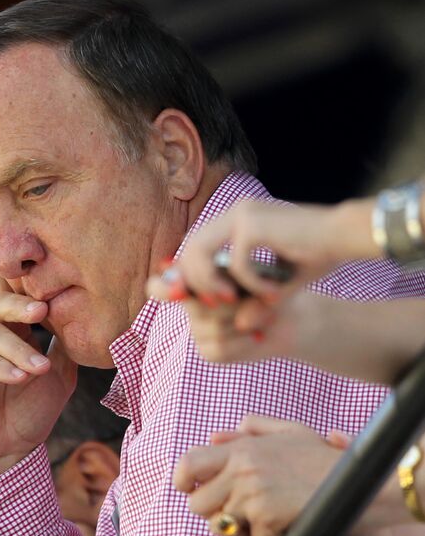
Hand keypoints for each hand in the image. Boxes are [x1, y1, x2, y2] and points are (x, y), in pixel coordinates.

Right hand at [0, 232, 76, 494]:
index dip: (5, 265)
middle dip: (21, 305)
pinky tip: (19, 378)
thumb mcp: (57, 375)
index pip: (7, 293)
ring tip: (39, 370)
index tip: (6, 236)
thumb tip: (75, 309)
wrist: (6, 457)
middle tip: (44, 311)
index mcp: (6, 331)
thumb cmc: (29, 416)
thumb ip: (62, 342)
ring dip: (18, 350)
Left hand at [148, 197, 374, 317]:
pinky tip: (274, 292)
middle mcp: (236, 212)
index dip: (189, 272)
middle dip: (196, 281)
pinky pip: (238, 264)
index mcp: (238, 218)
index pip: (197, 244)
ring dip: (216, 283)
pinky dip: (253, 284)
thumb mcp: (275, 280)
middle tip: (215, 306)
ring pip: (203, 253)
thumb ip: (251, 294)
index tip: (199, 300)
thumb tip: (238, 324)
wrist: (346, 236)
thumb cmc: (316, 256)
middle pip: (191, 247)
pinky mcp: (255, 225)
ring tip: (237, 302)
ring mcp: (243, 215)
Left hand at [174, 415, 346, 535]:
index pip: (188, 464)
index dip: (182, 481)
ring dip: (239, 528)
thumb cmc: (325, 461)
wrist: (360, 485)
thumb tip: (213, 436)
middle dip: (213, 511)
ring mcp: (252, 495)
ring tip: (267, 517)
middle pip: (197, 504)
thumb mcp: (291, 433)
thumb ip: (254, 429)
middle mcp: (242, 470)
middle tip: (238, 511)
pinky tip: (287, 523)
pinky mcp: (266, 519)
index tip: (189, 490)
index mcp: (243, 449)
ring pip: (219, 525)